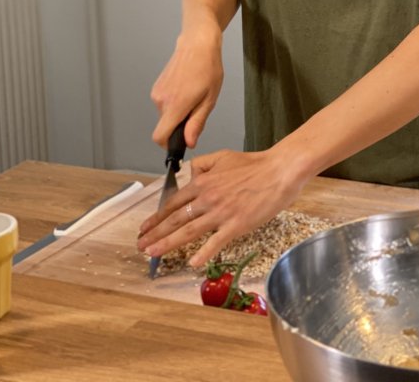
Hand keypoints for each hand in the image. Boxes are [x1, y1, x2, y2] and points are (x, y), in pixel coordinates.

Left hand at [137, 146, 307, 267]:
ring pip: (189, 231)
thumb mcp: (222, 156)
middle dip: (155, 234)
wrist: (278, 170)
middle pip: (176, 219)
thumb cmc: (253, 164)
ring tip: (152, 253)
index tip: (145, 227)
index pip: (173, 202)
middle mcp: (207, 197)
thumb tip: (190, 175)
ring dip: (168, 243)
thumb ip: (202, 165)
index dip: (157, 217)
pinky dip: (204, 253)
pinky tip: (192, 263)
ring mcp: (221, 212)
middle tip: (140, 245)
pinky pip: (216, 241)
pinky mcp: (236, 224)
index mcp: (203, 182)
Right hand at [151, 25, 223, 149]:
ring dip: (178, 111)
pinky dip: (174, 102)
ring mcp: (157, 92)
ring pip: (165, 114)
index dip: (168, 145)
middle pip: (165, 126)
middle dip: (179, 124)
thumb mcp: (209, 99)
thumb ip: (197, 123)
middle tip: (197, 107)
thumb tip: (189, 143)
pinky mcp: (157, 86)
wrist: (197, 43)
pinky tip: (186, 88)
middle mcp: (161, 100)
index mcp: (175, 105)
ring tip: (193, 93)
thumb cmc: (207, 68)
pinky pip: (164, 103)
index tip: (179, 142)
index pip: (160, 137)